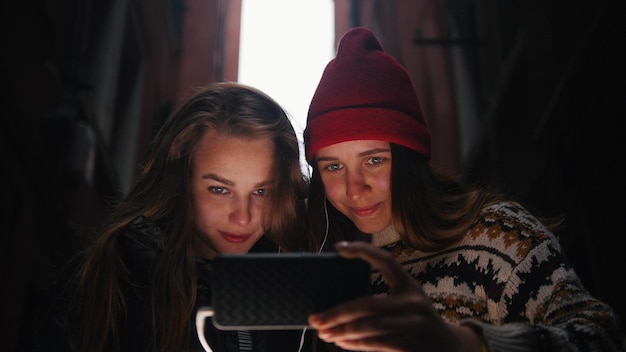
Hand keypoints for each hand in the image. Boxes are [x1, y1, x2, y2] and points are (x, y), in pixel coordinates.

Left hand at [308, 241, 481, 351]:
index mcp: (409, 285)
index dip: (363, 251)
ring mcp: (414, 325)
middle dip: (337, 313)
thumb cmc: (418, 320)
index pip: (386, 260)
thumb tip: (339, 307)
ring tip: (324, 333)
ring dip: (342, 331)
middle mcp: (413, 302)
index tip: (339, 247)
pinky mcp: (412, 346)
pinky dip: (356, 344)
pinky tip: (342, 343)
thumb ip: (382, 300)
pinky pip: (377, 344)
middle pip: (368, 304)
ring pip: (369, 327)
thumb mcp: (408, 301)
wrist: (451, 348)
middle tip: (315, 318)